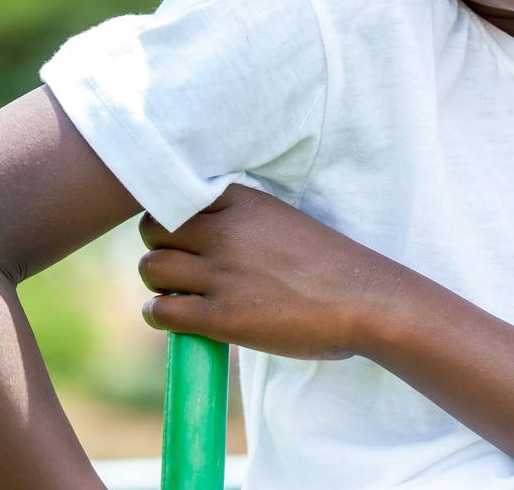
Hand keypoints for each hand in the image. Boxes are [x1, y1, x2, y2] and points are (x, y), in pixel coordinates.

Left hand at [136, 183, 405, 359]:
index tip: (182, 234)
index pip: (175, 195)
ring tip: (177, 292)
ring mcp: (221, 273)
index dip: (171, 216)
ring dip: (157, 282)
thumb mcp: (282, 222)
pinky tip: (176, 317)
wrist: (363, 301)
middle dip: (159, 247)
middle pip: (153, 229)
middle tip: (177, 265)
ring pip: (150, 268)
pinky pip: (160, 310)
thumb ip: (242, 222)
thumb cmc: (329, 264)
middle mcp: (227, 231)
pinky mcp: (220, 316)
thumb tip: (201, 240)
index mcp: (243, 201)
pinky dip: (159, 314)